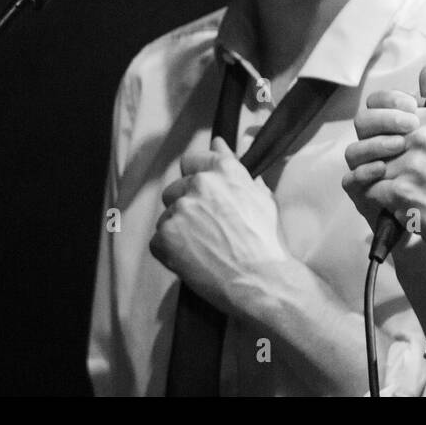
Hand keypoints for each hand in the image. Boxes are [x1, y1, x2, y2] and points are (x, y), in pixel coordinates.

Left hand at [149, 137, 289, 314]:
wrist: (262, 280)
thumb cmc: (267, 243)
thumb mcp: (261, 197)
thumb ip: (235, 168)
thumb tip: (219, 144)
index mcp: (224, 171)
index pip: (193, 160)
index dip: (195, 177)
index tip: (200, 194)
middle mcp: (199, 184)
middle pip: (175, 189)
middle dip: (185, 207)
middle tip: (205, 230)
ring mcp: (180, 210)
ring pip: (167, 217)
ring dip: (178, 230)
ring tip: (203, 249)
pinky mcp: (165, 236)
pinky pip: (158, 241)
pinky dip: (170, 252)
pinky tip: (193, 260)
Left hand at [343, 75, 425, 261]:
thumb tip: (424, 71)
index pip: (382, 104)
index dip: (375, 118)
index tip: (383, 133)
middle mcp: (423, 136)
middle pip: (371, 135)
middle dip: (371, 151)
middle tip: (384, 164)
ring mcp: (411, 164)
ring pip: (370, 164)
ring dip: (380, 178)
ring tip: (396, 186)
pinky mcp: (402, 191)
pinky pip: (371, 189)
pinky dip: (380, 198)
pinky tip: (396, 202)